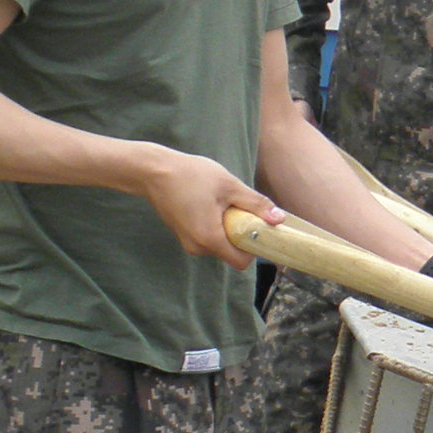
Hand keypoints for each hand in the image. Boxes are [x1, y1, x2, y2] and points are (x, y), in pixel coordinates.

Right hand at [144, 150, 276, 266]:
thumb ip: (256, 204)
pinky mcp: (183, 234)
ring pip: (219, 243)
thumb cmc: (191, 175)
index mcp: (209, 239)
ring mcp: (188, 242)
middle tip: (241, 208)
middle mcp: (197, 247)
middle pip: (231, 252)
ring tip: (222, 202)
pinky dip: (215, 225)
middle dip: (242, 234)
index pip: (241, 261)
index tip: (261, 229)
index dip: (255, 248)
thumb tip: (279, 219)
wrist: (153, 170)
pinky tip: (210, 203)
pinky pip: (207, 236)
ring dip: (228, 228)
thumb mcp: (229, 186)